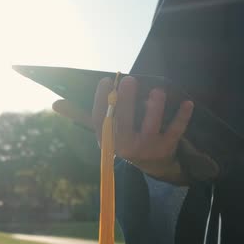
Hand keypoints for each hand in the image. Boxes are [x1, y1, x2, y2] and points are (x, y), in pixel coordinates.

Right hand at [54, 76, 193, 184]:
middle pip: (124, 123)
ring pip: (150, 127)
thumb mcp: (105, 131)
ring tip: (157, 91)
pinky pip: (175, 131)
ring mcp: (147, 148)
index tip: (106, 81)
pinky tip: (188, 103)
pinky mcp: (166, 148)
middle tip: (130, 80)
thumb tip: (55, 103)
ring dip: (155, 108)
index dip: (102, 101)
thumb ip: (83, 115)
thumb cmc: (125, 138)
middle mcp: (125, 147)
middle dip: (127, 102)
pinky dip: (182, 117)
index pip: (100, 121)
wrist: (154, 163)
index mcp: (108, 140)